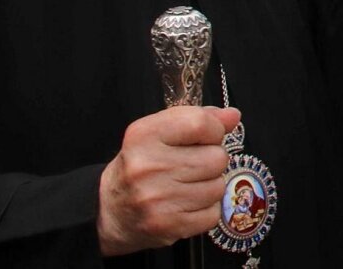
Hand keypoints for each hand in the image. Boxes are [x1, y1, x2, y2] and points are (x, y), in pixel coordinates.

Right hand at [97, 105, 239, 255]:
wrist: (109, 210)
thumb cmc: (139, 164)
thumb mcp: (159, 131)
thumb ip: (198, 118)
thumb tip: (233, 116)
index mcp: (144, 135)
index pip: (201, 124)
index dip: (215, 129)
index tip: (209, 135)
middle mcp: (148, 166)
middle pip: (216, 157)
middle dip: (212, 159)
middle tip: (193, 164)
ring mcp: (158, 199)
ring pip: (218, 186)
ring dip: (210, 185)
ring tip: (188, 184)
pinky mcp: (168, 226)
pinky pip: (213, 213)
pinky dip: (206, 209)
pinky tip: (187, 203)